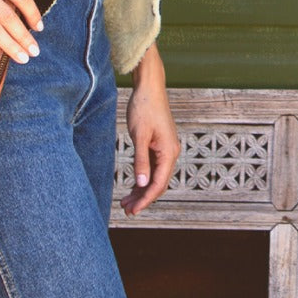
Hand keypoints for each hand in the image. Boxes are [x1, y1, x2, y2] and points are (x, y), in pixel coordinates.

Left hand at [120, 47, 179, 216]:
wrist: (149, 86)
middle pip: (158, 183)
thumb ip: (141, 160)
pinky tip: (133, 185)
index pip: (158, 184)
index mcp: (169, 152)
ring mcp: (165, 149)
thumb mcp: (139, 136)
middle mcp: (171, 153)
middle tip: (126, 209)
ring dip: (142, 189)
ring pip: (154, 176)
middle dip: (143, 197)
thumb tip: (143, 184)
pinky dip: (143, 176)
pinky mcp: (159, 144)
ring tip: (126, 201)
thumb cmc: (144, 108)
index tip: (133, 211)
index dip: (146, 199)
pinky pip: (152, 166)